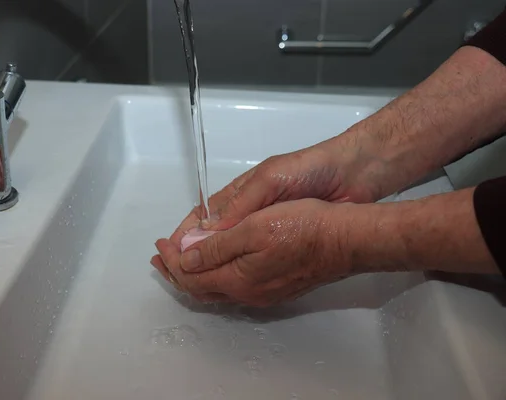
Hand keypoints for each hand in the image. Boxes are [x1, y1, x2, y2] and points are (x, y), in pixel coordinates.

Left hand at [152, 199, 361, 306]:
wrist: (345, 240)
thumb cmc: (301, 227)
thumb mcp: (252, 228)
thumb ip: (216, 247)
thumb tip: (185, 260)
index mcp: (237, 278)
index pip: (191, 276)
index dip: (171, 260)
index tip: (160, 244)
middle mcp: (248, 293)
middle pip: (201, 288)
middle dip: (177, 272)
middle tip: (162, 257)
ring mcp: (264, 293)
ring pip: (218, 289)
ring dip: (196, 274)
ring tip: (183, 261)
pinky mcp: (277, 287)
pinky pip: (234, 288)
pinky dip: (216, 275)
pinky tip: (217, 264)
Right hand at [153, 135, 383, 261]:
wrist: (352, 176)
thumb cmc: (308, 171)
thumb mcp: (269, 180)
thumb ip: (240, 205)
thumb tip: (206, 232)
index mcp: (238, 194)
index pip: (202, 217)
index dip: (184, 235)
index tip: (168, 253)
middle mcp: (246, 214)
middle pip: (210, 237)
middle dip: (189, 253)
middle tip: (170, 271)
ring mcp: (264, 230)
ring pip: (228, 252)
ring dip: (209, 266)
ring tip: (192, 282)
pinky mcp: (281, 243)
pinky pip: (251, 260)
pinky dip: (235, 271)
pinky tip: (228, 283)